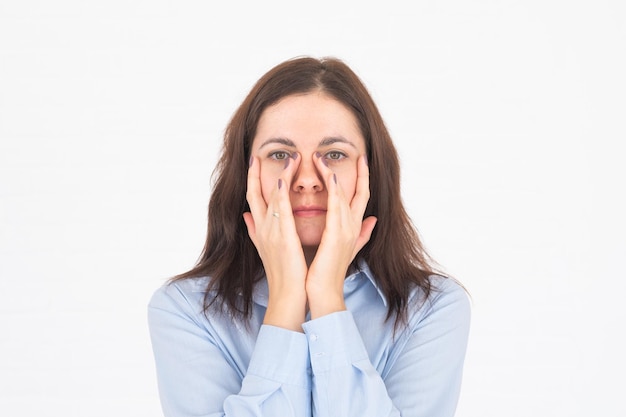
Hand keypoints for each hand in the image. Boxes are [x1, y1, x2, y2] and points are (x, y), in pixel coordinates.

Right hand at [243, 154, 307, 330]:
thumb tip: (245, 217)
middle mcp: (262, 228)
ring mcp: (270, 231)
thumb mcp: (265, 249)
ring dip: (277, 175)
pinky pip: (280, 209)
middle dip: (253, 173)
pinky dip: (280, 192)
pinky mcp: (282, 236)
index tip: (253, 162)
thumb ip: (255, 231)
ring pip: (269, 196)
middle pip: (253, 194)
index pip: (253, 199)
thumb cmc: (283, 274)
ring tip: (287, 158)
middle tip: (256, 155)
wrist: (288, 295)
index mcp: (260, 230)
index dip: (251, 180)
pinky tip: (283, 177)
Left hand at [306, 154, 376, 318]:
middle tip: (358, 153)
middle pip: (360, 192)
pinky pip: (337, 206)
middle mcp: (353, 227)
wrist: (322, 291)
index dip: (364, 179)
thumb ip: (360, 234)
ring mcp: (347, 230)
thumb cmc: (327, 272)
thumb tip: (373, 221)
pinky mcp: (337, 234)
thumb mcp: (346, 249)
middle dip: (360, 172)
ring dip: (335, 173)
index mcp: (353, 229)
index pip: (361, 198)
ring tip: (323, 157)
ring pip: (346, 194)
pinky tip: (330, 174)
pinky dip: (335, 189)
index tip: (362, 161)